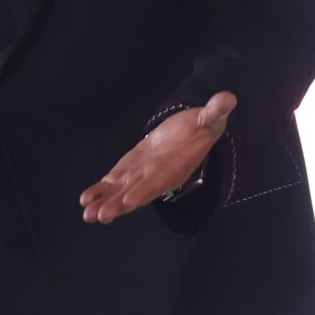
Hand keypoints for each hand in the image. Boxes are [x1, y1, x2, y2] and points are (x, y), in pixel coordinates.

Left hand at [80, 93, 233, 223]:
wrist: (187, 132)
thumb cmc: (200, 127)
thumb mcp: (210, 117)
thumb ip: (215, 112)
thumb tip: (229, 98)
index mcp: (174, 168)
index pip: (159, 182)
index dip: (144, 191)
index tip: (130, 201)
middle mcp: (155, 177)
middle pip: (135, 194)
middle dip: (118, 205)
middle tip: (100, 216)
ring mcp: (139, 175)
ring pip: (121, 192)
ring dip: (104, 202)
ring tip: (88, 214)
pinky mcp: (128, 169)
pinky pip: (113, 182)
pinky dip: (100, 190)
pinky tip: (85, 199)